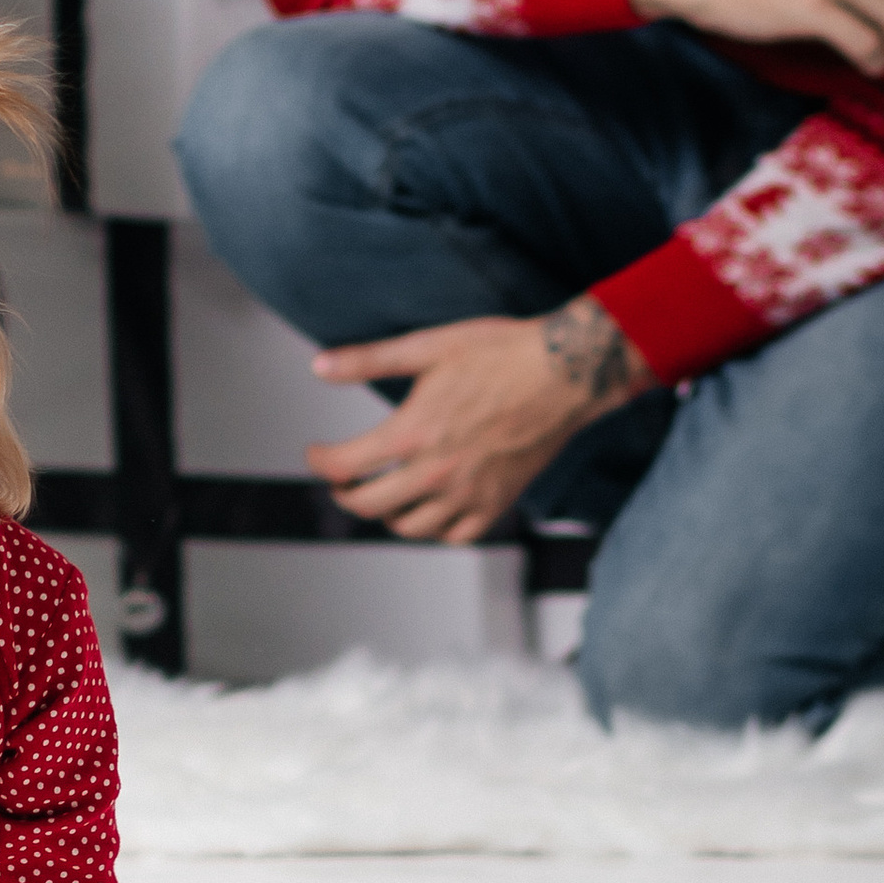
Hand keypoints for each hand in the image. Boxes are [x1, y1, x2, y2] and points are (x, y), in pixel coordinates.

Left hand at [306, 300, 652, 544]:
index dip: (319, 460)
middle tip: (344, 480)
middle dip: (345, 493)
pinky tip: (431, 506)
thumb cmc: (501, 352)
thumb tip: (318, 366)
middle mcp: (436, 472)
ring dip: (388, 513)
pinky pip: (454, 537)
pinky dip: (436, 528)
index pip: (342, 466)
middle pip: (367, 505)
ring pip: (408, 527)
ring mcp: (468, 493)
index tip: (316, 452)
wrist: (567, 373)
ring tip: (386, 491)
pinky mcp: (497, 503)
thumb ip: (368, 359)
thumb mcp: (428, 345)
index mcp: (412, 432)